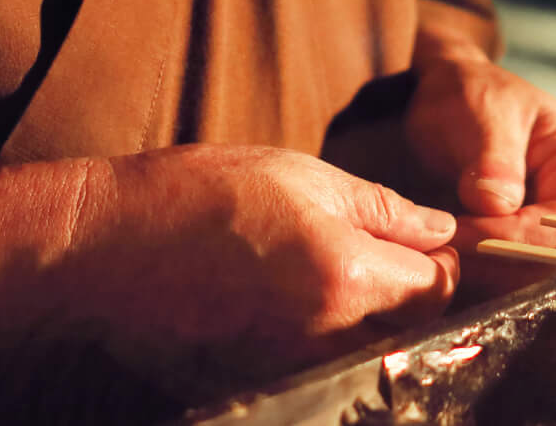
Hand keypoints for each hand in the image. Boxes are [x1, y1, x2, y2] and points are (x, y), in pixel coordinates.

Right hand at [67, 145, 459, 382]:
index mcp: (348, 277)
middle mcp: (328, 336)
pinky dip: (329, 336)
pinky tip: (299, 297)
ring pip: (368, 349)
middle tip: (392, 252)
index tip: (428, 239)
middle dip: (413, 293)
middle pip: (408, 328)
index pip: (438, 288)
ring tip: (339, 269)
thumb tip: (441, 229)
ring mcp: (294, 366)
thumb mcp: (306, 176)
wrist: (111, 247)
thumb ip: (385, 209)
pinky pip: (323, 362)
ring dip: (372, 317)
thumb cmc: (205, 195)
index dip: (443, 261)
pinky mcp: (264, 380)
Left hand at [403, 41, 555, 260]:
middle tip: (449, 246)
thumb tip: (499, 207)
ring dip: (490, 271)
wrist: (453, 99)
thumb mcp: (483, 113)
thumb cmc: (474, 96)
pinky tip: (454, 256)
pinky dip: (484, 273)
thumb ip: (495, 160)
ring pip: (536, 276)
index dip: (521, 238)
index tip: (466, 232)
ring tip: (446, 248)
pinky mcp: (533, 249)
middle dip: (503, 260)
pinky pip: (516, 276)